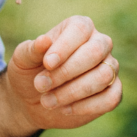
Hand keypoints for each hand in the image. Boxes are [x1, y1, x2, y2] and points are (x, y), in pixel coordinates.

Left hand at [5, 15, 121, 130]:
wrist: (33, 100)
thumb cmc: (30, 71)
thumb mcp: (23, 59)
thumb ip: (32, 49)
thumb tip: (44, 41)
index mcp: (80, 27)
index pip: (80, 29)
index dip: (65, 47)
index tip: (47, 64)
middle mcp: (100, 43)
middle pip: (95, 52)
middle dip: (66, 72)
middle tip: (41, 85)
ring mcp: (109, 67)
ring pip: (103, 76)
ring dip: (72, 92)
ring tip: (47, 101)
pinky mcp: (113, 91)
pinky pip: (111, 98)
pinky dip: (86, 106)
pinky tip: (65, 109)